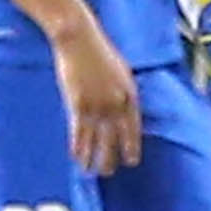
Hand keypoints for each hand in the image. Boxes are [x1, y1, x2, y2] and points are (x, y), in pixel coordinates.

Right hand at [57, 18, 141, 177]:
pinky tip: (76, 158)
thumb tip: (123, 110)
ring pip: (96, 139)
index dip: (131, 146)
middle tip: (109, 172)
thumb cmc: (99, 50)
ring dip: (93, 158)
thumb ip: (123, 92)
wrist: (79, 38)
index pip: (133, 128)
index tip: (131, 161)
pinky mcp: (78, 103)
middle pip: (115, 138)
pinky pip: (79, 132)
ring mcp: (97, 104)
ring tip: (90, 171)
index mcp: (129, 94)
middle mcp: (116, 102)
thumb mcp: (121, 71)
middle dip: (111, 157)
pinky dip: (78, 147)